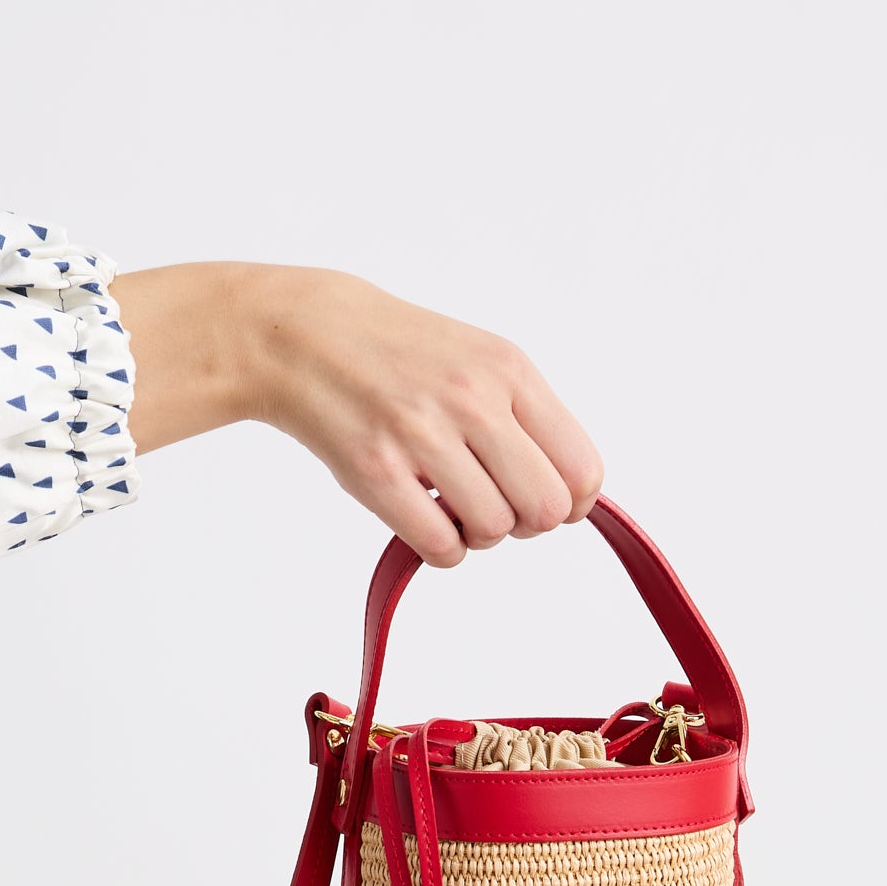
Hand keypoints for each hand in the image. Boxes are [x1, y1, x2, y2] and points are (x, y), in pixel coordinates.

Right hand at [113, 260, 604, 567]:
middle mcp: (472, 400)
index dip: (572, 503)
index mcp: (509, 371)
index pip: (581, 468)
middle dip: (527, 523)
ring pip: (493, 530)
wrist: (305, 335)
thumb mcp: (478, 359)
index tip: (543, 502)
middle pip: (545, 508)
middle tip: (495, 507)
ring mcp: (422, 435)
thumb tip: (572, 494)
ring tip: (450, 507)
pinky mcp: (377, 471)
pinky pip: (441, 546)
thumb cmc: (396, 354)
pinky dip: (442, 550)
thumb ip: (526, 418)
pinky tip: (425, 522)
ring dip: (477, 535)